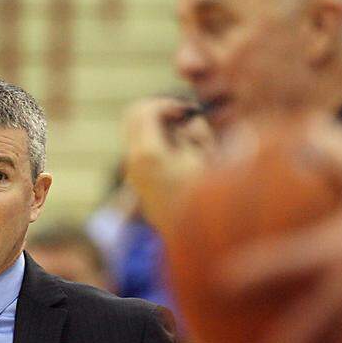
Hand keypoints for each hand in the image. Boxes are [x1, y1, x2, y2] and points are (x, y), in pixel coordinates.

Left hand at [123, 98, 214, 233]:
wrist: (195, 238)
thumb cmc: (208, 195)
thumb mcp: (209, 157)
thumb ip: (196, 131)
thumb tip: (188, 121)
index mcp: (149, 153)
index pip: (146, 110)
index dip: (168, 104)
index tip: (189, 112)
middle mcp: (134, 163)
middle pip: (132, 117)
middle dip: (157, 111)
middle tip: (183, 117)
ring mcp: (133, 175)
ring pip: (135, 133)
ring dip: (158, 127)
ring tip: (187, 140)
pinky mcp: (139, 184)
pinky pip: (142, 151)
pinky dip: (158, 143)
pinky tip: (182, 155)